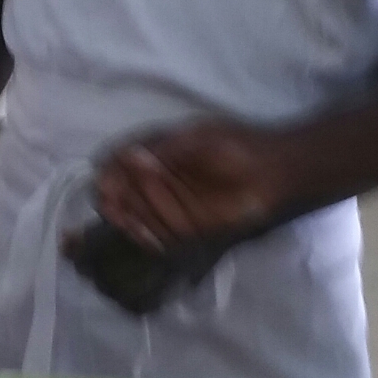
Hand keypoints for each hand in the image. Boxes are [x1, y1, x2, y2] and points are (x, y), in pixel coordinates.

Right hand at [93, 119, 303, 250]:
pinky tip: (155, 239)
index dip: (106, 176)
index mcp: (152, 151)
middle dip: (116, 204)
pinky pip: (156, 239)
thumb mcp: (196, 138)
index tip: (107, 186)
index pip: (113, 163)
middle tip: (121, 211)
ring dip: (135, 222)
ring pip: (133, 219)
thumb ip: (164, 149)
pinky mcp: (184, 230)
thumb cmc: (234, 146)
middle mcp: (153, 180)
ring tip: (152, 220)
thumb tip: (129, 156)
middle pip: (116, 196)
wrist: (271, 173)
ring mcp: (167, 206)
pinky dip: (149, 239)